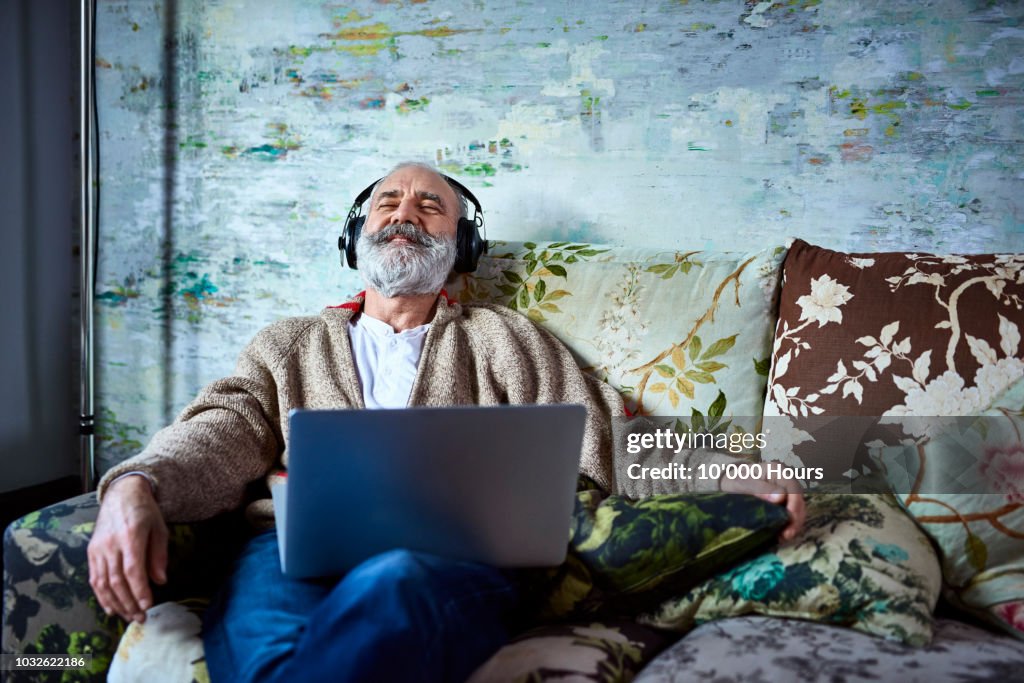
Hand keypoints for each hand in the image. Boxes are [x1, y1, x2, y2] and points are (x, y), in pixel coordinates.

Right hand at [87, 475, 167, 622]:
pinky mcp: (91, 551)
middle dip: (129, 602)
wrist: (121, 493)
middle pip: (117, 580)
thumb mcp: (159, 528)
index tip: (148, 605)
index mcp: (130, 535)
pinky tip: (110, 607)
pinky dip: (101, 595)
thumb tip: (160, 581)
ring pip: (103, 583)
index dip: (139, 590)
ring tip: (128, 616)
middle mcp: (111, 544)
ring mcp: (98, 548)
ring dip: (115, 603)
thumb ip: (159, 555)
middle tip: (140, 617)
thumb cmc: (145, 511)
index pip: (133, 570)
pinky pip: (94, 577)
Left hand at [719, 473, 804, 541]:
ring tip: (784, 537)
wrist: (729, 483)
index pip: (793, 488)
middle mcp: (786, 482)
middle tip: (788, 534)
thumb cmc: (736, 480)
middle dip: (796, 518)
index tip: (790, 517)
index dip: (794, 504)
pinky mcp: (783, 505)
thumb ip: (761, 489)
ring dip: (793, 524)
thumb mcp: (744, 483)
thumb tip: (781, 497)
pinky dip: (788, 526)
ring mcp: (786, 494)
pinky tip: (781, 536)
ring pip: (797, 510)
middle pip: (799, 501)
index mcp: (778, 472)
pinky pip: (790, 516)